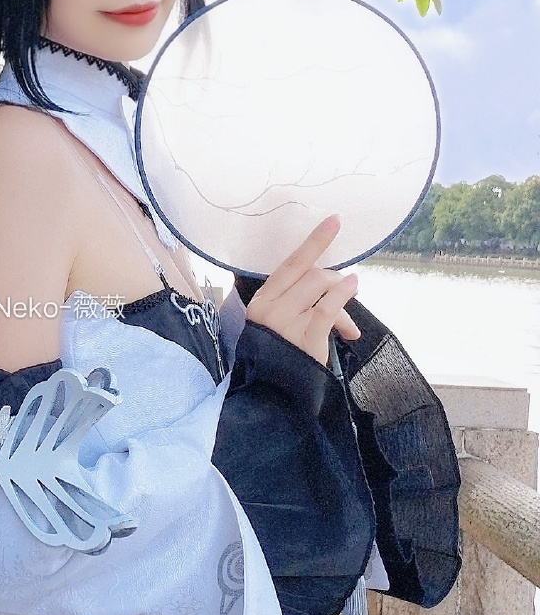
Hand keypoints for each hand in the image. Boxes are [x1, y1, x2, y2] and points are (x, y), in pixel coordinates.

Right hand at [244, 216, 360, 366]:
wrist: (272, 393)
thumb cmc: (279, 355)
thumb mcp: (279, 323)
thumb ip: (297, 300)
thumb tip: (334, 282)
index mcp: (262, 300)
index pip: (289, 264)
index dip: (314, 241)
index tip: (334, 221)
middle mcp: (270, 308)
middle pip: (310, 273)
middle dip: (333, 276)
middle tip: (345, 286)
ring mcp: (286, 323)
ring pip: (320, 286)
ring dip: (341, 289)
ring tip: (350, 309)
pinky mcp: (305, 339)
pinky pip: (327, 309)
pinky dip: (343, 295)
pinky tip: (353, 288)